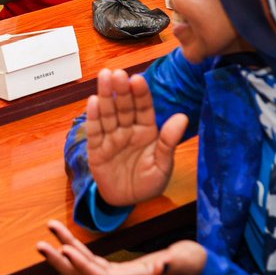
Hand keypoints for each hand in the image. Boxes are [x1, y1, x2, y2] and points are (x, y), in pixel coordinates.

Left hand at [37, 220, 205, 274]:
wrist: (194, 270)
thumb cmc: (191, 264)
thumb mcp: (186, 260)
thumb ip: (173, 263)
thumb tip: (161, 265)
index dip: (82, 266)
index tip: (64, 250)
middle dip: (61, 261)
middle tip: (40, 245)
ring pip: (84, 267)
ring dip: (64, 250)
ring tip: (48, 230)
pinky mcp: (116, 269)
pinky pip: (90, 260)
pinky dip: (76, 248)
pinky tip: (63, 238)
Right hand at [85, 68, 187, 205]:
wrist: (126, 202)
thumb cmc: (148, 183)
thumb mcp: (163, 166)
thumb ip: (168, 141)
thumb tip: (182, 117)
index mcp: (146, 131)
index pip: (143, 108)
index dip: (141, 94)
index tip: (138, 79)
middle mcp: (128, 130)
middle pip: (123, 106)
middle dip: (121, 89)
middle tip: (118, 72)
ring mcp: (111, 138)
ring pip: (108, 114)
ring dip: (106, 95)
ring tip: (104, 76)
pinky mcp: (97, 149)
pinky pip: (95, 131)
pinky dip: (93, 117)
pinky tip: (93, 101)